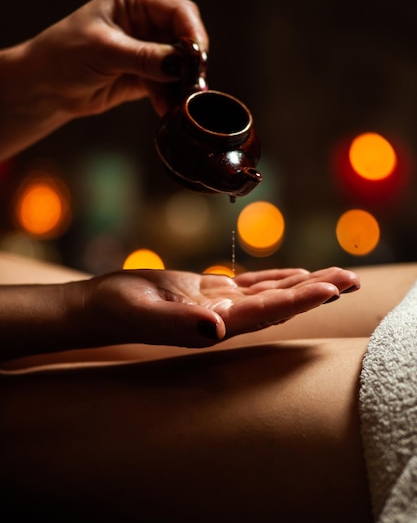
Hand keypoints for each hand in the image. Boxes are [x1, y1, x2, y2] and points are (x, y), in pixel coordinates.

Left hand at [25, 0, 208, 117]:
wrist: (46, 87)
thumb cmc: (65, 55)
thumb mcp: (105, 51)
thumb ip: (144, 57)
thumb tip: (180, 64)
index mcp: (136, 0)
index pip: (179, 10)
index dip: (194, 33)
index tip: (199, 58)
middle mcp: (146, 21)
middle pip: (185, 38)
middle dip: (191, 62)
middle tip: (195, 85)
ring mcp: (148, 49)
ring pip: (180, 65)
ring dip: (182, 85)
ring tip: (181, 103)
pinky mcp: (146, 75)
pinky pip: (168, 85)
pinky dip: (169, 98)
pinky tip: (166, 110)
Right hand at [83, 266, 359, 347]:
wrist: (104, 306)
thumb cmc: (120, 309)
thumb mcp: (146, 312)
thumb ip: (181, 322)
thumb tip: (216, 331)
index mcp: (214, 325)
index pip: (267, 311)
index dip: (300, 300)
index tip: (330, 288)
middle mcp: (225, 317)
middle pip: (279, 303)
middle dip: (315, 291)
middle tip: (351, 279)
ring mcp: (220, 304)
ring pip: (271, 292)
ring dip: (304, 284)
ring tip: (336, 275)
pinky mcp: (210, 290)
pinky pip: (251, 284)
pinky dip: (277, 278)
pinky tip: (297, 273)